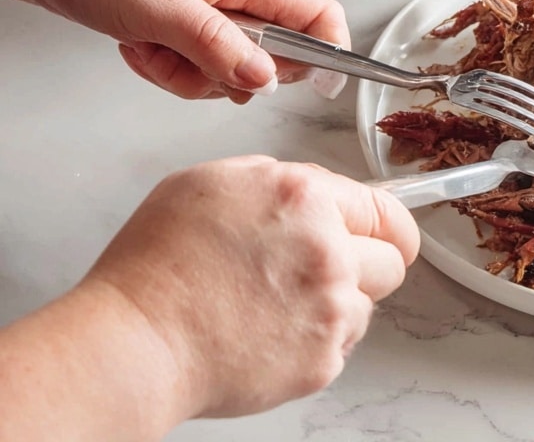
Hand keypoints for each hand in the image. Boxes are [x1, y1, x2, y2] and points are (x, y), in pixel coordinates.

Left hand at [0, 0, 347, 99]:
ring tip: (148, 47)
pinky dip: (163, 61)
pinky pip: (191, 55)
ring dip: (184, 70)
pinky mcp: (177, 10)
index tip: (322, 86)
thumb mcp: (159, 10)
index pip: (315, 12)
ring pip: (224, 61)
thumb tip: (265, 78)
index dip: (328, 51)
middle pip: (266, 51)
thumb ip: (217, 47)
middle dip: (224, 73)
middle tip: (186, 62)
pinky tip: (136, 44)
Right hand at [80, 158, 420, 419]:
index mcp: (304, 196)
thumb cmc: (159, 264)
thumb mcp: (214, 181)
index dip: (388, 223)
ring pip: (366, 305)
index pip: (383, 207)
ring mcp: (329, 307)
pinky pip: (339, 346)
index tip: (392, 234)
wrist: (138, 341)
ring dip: (337, 304)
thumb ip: (277, 178)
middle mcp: (328, 248)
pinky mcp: (321, 359)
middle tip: (329, 272)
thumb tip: (308, 191)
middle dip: (368, 262)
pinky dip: (315, 342)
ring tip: (278, 305)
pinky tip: (270, 333)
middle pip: (393, 259)